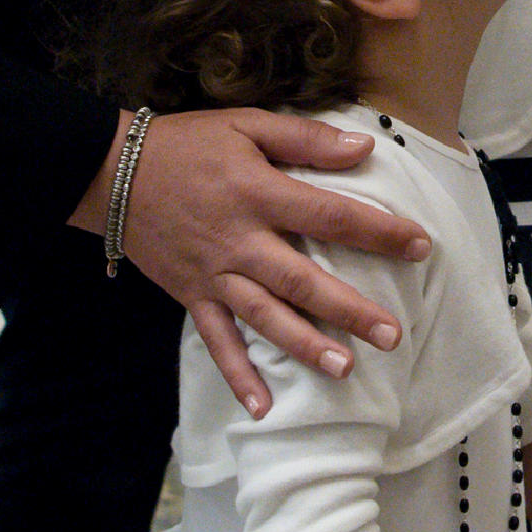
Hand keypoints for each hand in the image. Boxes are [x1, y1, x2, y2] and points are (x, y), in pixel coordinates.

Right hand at [74, 107, 432, 414]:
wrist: (111, 172)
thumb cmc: (185, 144)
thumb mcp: (244, 124)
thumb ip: (304, 140)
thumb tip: (361, 149)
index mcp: (259, 194)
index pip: (329, 217)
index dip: (378, 232)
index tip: (420, 246)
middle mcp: (240, 241)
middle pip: (303, 280)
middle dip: (349, 309)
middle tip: (392, 335)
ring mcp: (214, 274)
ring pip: (265, 316)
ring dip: (304, 345)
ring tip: (343, 370)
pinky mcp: (191, 295)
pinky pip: (217, 340)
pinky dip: (237, 374)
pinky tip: (262, 406)